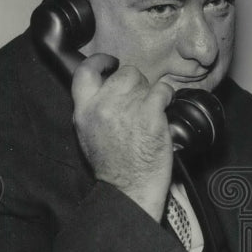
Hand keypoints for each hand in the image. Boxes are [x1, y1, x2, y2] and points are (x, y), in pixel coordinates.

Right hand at [71, 54, 173, 221]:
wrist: (129, 189)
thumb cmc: (113, 168)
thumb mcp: (88, 136)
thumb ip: (92, 110)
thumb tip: (104, 92)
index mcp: (84, 111)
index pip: (85, 72)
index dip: (100, 61)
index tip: (111, 63)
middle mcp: (103, 106)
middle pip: (122, 74)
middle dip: (134, 82)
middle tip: (140, 99)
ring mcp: (127, 109)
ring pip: (144, 81)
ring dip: (150, 92)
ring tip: (151, 111)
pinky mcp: (150, 115)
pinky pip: (162, 90)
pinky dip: (167, 96)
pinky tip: (165, 106)